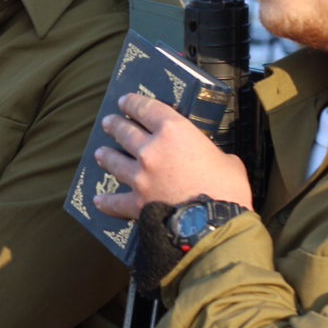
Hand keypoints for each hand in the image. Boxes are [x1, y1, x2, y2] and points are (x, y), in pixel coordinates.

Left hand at [93, 93, 253, 219]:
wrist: (216, 225)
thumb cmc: (228, 190)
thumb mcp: (228, 161)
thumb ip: (212, 154)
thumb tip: (212, 159)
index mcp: (174, 132)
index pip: (147, 108)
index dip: (133, 103)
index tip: (125, 101)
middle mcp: (151, 150)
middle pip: (125, 131)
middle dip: (115, 125)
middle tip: (109, 123)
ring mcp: (140, 176)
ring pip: (114, 161)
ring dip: (106, 155)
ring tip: (100, 153)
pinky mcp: (137, 202)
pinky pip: (116, 201)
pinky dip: (107, 202)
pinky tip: (99, 201)